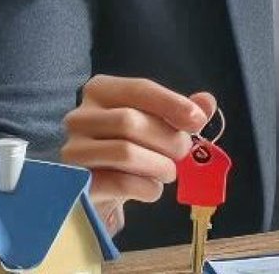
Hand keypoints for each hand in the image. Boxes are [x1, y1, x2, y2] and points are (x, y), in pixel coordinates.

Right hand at [61, 75, 216, 234]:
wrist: (102, 189)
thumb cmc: (132, 147)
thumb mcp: (157, 124)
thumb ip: (182, 111)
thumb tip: (206, 102)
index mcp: (101, 91)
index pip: (140, 89)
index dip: (172, 103)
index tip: (198, 121)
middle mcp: (79, 117)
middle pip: (130, 122)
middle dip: (167, 140)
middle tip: (182, 154)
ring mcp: (73, 151)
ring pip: (124, 153)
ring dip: (160, 165)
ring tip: (169, 172)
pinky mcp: (75, 184)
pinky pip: (119, 183)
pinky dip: (147, 188)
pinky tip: (152, 189)